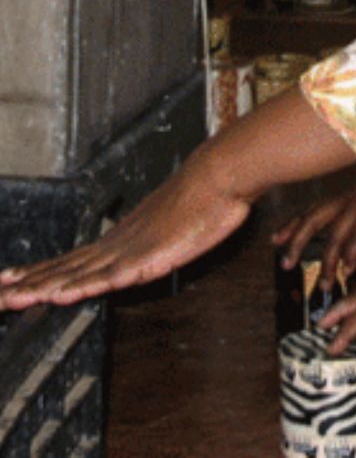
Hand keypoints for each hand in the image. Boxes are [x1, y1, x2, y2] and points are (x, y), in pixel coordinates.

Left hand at [0, 146, 250, 308]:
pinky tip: (59, 296)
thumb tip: (147, 246)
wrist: (217, 175)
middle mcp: (117, 244)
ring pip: (77, 274)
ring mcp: (128, 251)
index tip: (11, 279)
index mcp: (121, 238)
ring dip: (42, 287)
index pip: (72, 259)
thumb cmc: (202, 197)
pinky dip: (80, 287)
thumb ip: (155, 238)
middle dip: (28, 282)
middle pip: (64, 268)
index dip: (40, 271)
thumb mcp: (173, 223)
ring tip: (11, 298)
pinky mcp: (145, 258)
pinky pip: (107, 278)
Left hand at [272, 180, 355, 290]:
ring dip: (327, 262)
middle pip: (314, 219)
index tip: (274, 240)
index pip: (313, 210)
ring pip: (335, 234)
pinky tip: (349, 270)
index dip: (293, 224)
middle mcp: (348, 199)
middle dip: (297, 241)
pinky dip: (352, 254)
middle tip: (285, 264)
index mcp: (347, 197)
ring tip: (324, 284)